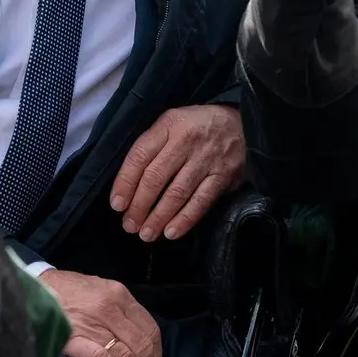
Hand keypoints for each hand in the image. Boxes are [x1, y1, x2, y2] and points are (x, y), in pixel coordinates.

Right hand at [41, 269, 160, 356]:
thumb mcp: (99, 288)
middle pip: (142, 347)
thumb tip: (138, 337)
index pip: (150, 329)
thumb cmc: (66, 290)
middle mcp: (110, 308)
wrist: (32, 288)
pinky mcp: (74, 339)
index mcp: (119, 295)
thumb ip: (120, 309)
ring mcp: (93, 324)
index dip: (157, 356)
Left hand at [111, 104, 243, 241]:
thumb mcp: (172, 122)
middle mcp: (186, 140)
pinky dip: (185, 219)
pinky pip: (201, 201)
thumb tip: (127, 184)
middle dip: (139, 205)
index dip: (125, 182)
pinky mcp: (224, 174)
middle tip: (129, 225)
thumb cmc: (197, 126)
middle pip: (156, 177)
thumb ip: (152, 145)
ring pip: (177, 192)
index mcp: (169, 124)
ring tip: (146, 234)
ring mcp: (207, 158)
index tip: (117, 205)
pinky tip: (171, 232)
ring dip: (158, 217)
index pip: (140, 155)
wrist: (241, 123)